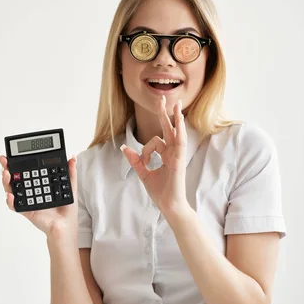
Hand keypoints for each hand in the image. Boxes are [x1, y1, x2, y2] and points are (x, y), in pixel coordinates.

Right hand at [0, 154, 77, 237]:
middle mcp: (30, 191)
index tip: (11, 155)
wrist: (66, 225)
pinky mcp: (26, 210)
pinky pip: (15, 206)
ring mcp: (27, 200)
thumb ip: (70, 173)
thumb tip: (73, 158)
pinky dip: (10, 201)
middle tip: (3, 160)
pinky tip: (10, 195)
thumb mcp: (70, 187)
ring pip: (11, 189)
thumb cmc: (67, 210)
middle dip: (6, 168)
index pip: (25, 170)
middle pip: (14, 178)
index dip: (17, 162)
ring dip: (6, 181)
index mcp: (38, 184)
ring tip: (6, 174)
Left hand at [120, 96, 189, 215]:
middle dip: (165, 114)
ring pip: (176, 132)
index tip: (143, 160)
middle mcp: (172, 153)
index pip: (154, 142)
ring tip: (175, 104)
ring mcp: (177, 156)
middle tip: (162, 98)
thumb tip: (124, 147)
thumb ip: (135, 160)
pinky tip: (179, 119)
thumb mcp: (143, 173)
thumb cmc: (160, 192)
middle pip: (169, 129)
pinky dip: (179, 130)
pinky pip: (180, 142)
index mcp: (166, 156)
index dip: (144, 150)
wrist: (169, 205)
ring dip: (175, 118)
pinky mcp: (179, 160)